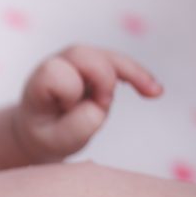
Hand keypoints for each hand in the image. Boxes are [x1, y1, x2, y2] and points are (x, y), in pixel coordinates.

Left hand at [14, 45, 162, 161]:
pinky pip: (121, 64)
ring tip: (154, 92)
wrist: (43, 130)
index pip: (56, 73)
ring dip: (131, 72)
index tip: (70, 109)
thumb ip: (74, 127)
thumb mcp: (55, 141)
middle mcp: (57, 65)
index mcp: (40, 82)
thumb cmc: (47, 135)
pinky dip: (138, 76)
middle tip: (104, 104)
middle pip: (83, 54)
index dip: (70, 91)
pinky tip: (155, 92)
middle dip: (101, 77)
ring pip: (106, 56)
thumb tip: (99, 106)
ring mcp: (77, 63)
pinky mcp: (97, 66)